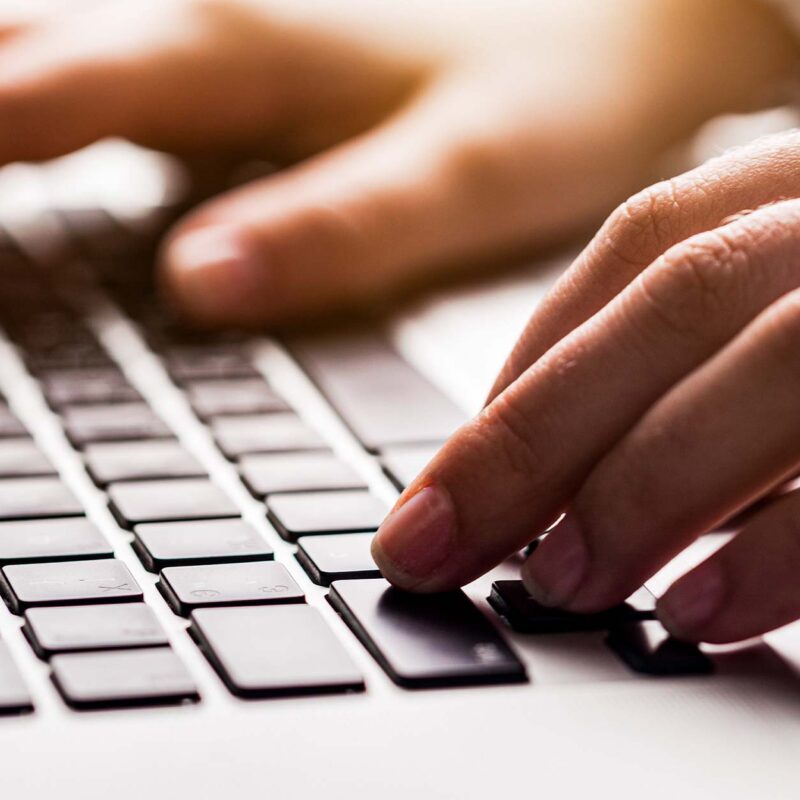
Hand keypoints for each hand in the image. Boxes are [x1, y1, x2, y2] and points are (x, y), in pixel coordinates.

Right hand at [0, 0, 792, 324]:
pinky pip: (109, 74)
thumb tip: (194, 287)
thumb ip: (330, 229)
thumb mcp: (455, 176)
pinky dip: (45, 112)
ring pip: (48, 50)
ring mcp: (221, 31)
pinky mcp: (249, 56)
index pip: (27, 101)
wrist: (621, 21)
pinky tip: (36, 148)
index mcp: (236, 50)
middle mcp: (205, 22)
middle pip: (12, 59)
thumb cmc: (555, 93)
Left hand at [372, 129, 799, 644]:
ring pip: (771, 361)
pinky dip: (781, 548)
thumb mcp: (769, 308)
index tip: (438, 484)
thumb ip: (672, 360)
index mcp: (788, 190)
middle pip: (677, 300)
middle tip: (437, 547)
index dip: (527, 373)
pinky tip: (700, 611)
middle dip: (539, 436)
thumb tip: (529, 466)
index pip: (640, 251)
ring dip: (644, 486)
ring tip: (560, 586)